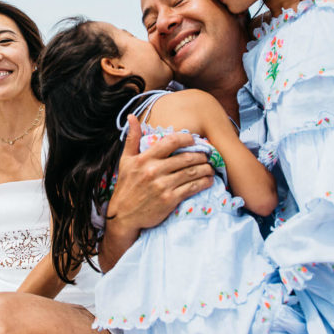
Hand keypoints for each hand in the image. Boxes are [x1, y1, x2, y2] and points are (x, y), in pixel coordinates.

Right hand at [108, 115, 213, 230]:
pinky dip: (203, 183)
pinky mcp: (169, 200)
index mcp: (144, 159)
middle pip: (186, 158)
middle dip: (200, 155)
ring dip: (205, 168)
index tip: (193, 140)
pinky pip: (192, 188)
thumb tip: (131, 117)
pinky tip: (208, 180)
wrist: (123, 216)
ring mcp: (162, 186)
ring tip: (210, 167)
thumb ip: (131, 138)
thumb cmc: (126, 187)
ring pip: (191, 172)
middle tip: (207, 155)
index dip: (186, 138)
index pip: (170, 142)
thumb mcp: (125, 160)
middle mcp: (154, 171)